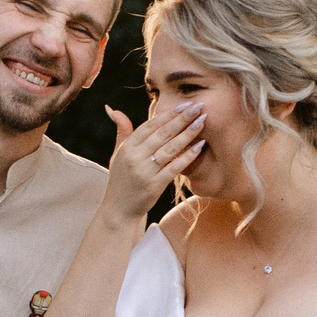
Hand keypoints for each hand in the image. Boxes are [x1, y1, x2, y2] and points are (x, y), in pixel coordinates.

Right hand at [101, 102, 204, 224]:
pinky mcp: (154, 185)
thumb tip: (113, 109)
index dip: (168, 114)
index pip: (150, 125)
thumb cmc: (121, 180)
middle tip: (199, 107)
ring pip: (170, 148)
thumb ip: (122, 132)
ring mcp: (144, 171)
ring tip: (202, 122)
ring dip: (188, 133)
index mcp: (127, 147)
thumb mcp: (118, 155)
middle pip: (162, 133)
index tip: (185, 105)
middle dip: (182, 119)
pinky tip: (200, 146)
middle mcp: (134, 157)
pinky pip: (174, 167)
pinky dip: (188, 156)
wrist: (119, 211)